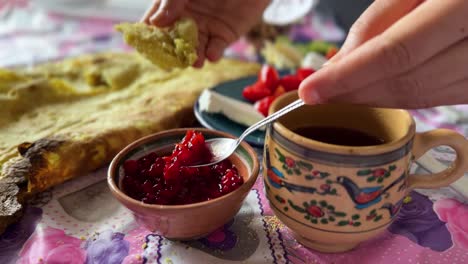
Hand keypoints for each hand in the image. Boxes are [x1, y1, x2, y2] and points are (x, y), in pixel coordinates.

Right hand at [142, 0, 270, 66]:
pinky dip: (213, 54)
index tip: (145, 47)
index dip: (149, 35)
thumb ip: (171, 2)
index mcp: (172, 6)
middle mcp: (186, 20)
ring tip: (195, 62)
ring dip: (194, 57)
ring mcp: (205, 29)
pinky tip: (211, 55)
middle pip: (174, 42)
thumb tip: (155, 23)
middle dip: (173, 53)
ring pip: (195, 48)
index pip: (155, 23)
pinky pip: (216, 49)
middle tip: (172, 63)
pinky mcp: (225, 36)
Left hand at [298, 0, 467, 108]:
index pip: (395, 53)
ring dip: (373, 99)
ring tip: (337, 96)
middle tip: (317, 96)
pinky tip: (372, 91)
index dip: (347, 77)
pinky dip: (399, 97)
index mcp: (463, 8)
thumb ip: (377, 22)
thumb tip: (338, 64)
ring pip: (421, 96)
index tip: (309, 91)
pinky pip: (436, 96)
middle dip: (354, 92)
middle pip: (406, 82)